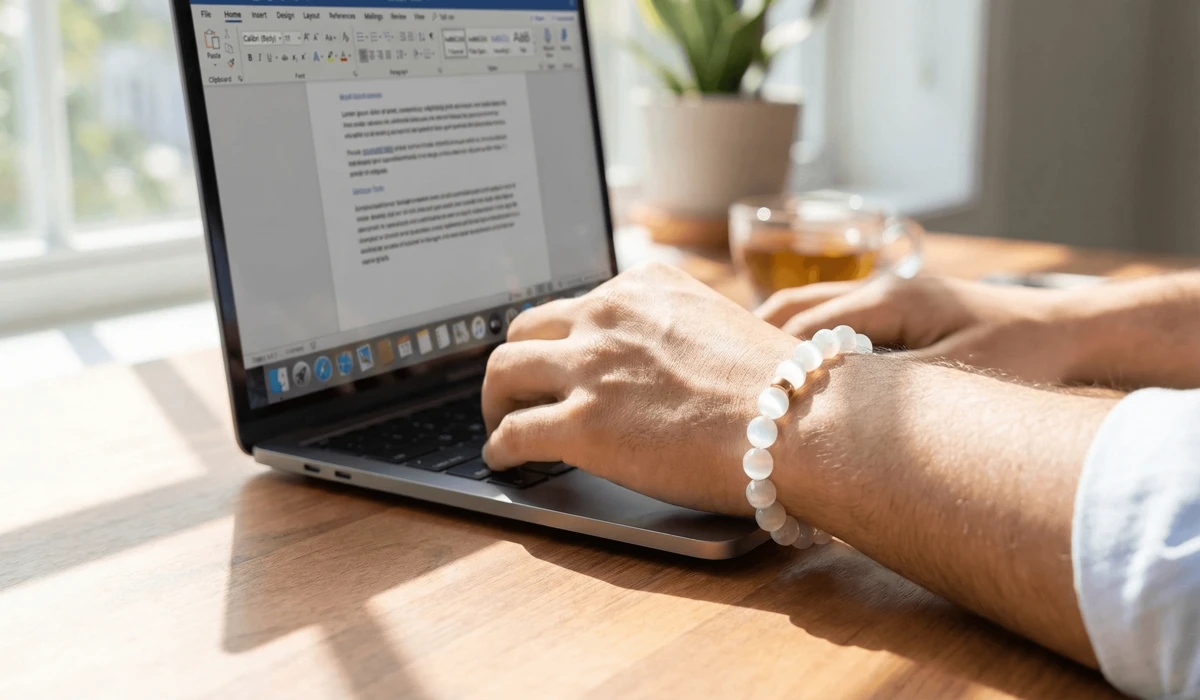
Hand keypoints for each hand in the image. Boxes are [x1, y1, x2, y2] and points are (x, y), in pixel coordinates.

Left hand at [481, 262, 797, 515]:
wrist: (796, 420)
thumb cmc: (781, 386)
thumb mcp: (721, 324)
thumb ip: (679, 330)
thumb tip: (667, 361)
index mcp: (642, 287)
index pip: (578, 305)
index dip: (560, 339)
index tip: (557, 358)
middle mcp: (607, 314)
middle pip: (526, 329)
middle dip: (517, 361)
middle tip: (517, 390)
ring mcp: (590, 367)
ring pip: (503, 371)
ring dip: (495, 400)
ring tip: (499, 422)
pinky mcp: (581, 424)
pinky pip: (514, 432)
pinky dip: (500, 447)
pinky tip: (503, 459)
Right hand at [755, 276, 1080, 383]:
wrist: (1069, 331)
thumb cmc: (1023, 355)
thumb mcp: (956, 379)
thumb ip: (886, 393)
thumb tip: (825, 412)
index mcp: (888, 298)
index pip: (801, 328)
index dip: (764, 366)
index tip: (734, 399)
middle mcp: (879, 287)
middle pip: (790, 308)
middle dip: (752, 349)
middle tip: (722, 392)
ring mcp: (886, 294)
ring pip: (805, 310)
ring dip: (774, 344)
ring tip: (744, 387)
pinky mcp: (895, 310)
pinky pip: (831, 320)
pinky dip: (803, 345)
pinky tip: (795, 381)